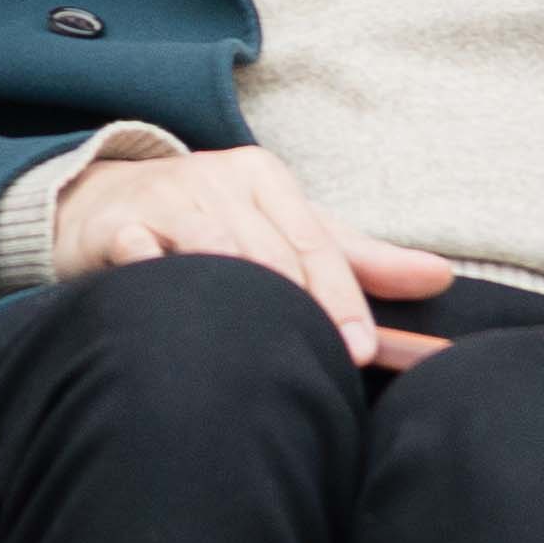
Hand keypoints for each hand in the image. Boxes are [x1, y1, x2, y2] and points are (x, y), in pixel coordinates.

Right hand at [42, 142, 461, 375]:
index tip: (360, 351)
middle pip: (271, 253)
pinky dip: (154, 269)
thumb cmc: (211, 221)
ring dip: (240, 297)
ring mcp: (168, 199)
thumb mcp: (286, 231)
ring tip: (261, 346)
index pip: (316, 247)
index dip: (341, 301)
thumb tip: (442, 276)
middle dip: (301, 309)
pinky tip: (168, 294)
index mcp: (267, 179)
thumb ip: (359, 259)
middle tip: (325, 363)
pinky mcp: (118, 225)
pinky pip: (140, 249)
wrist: (101, 204)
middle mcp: (220, 181)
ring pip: (215, 250)